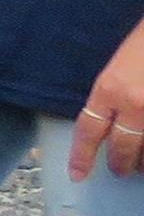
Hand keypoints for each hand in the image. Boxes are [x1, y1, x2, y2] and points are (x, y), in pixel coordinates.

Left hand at [74, 19, 143, 179]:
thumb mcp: (120, 63)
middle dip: (120, 163)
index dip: (81, 156)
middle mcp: (134, 103)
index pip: (89, 130)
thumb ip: (112, 93)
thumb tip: (107, 122)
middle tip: (120, 171)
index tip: (77, 175)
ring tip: (142, 166)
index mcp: (110, 87)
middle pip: (122, 147)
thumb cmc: (143, 41)